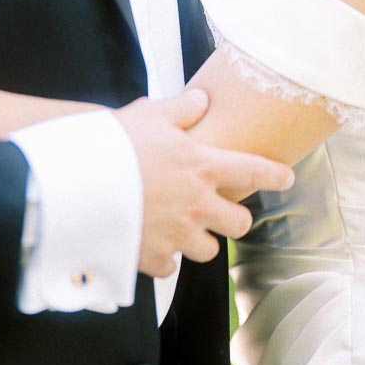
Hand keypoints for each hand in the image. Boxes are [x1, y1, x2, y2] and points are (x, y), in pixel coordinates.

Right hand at [115, 91, 293, 276]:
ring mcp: (177, 235)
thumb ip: (181, 108)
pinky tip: (154, 243)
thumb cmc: (116, 144)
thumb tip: (200, 98)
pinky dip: (166, 257)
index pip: (255, 171)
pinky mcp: (153, 256)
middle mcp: (199, 205)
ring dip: (201, 240)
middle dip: (234, 218)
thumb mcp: (149, 113)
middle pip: (239, 223)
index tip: (286, 178)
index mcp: (204, 168)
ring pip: (209, 250)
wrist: (78, 184)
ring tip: (183, 228)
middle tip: (220, 211)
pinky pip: (172, 266)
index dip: (275, 175)